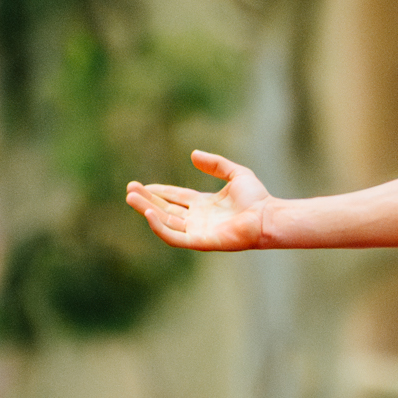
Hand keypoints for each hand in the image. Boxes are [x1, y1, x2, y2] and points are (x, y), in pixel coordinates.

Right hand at [125, 151, 274, 251]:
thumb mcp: (235, 173)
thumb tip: (193, 155)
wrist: (267, 216)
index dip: (158, 192)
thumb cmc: (257, 198)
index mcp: (204, 204)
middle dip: (147, 201)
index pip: (175, 198)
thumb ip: (216, 164)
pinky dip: (160, 228)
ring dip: (148, 211)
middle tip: (129, 191)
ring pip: (166, 222)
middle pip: (166, 210)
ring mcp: (199, 231)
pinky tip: (149, 214)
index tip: (140, 186)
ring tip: (131, 199)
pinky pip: (175, 237)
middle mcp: (199, 219)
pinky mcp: (201, 242)